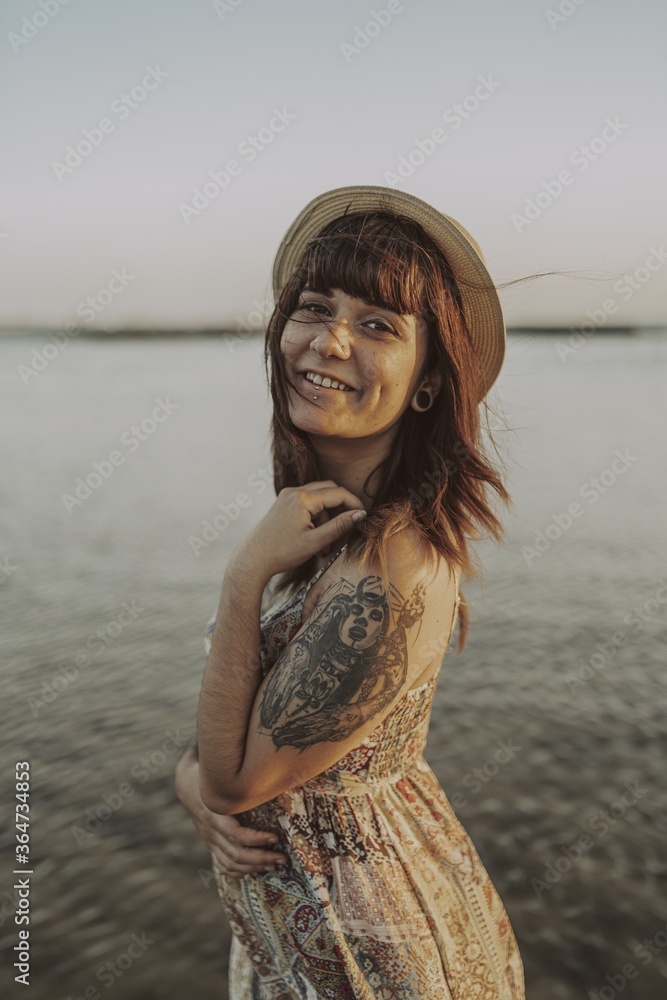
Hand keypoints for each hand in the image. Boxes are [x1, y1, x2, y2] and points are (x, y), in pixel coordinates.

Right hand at [175, 750, 287, 875]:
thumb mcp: (209, 758)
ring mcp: (210, 839)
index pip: (234, 833)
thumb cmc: (205, 768)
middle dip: (261, 857)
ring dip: (255, 866)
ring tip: (277, 863)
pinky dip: (239, 872)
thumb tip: (244, 732)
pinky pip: (223, 866)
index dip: (254, 839)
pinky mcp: (211, 844)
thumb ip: (222, 752)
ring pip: (231, 863)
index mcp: (213, 811)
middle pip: (236, 853)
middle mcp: (211, 829)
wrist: (185, 784)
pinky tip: (256, 871)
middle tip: (284, 857)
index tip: (275, 836)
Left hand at [235, 480, 365, 580]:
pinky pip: (307, 502)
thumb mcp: (315, 542)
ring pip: (318, 496)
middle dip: (342, 506)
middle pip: (329, 489)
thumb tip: (360, 514)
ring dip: (328, 514)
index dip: (354, 503)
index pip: (338, 493)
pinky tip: (315, 536)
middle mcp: (293, 491)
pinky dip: (316, 515)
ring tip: (327, 542)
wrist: (252, 560)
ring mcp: (286, 496)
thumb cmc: (281, 553)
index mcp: (302, 499)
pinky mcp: (283, 503)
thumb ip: (339, 526)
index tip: (364, 516)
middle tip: (350, 524)